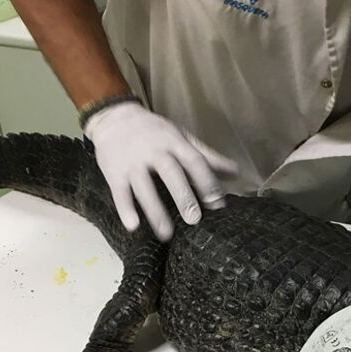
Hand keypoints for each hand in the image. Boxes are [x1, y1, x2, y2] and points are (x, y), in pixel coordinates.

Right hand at [84, 101, 235, 239]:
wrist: (114, 117)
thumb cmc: (155, 132)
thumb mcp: (181, 138)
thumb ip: (207, 157)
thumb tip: (236, 173)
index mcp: (174, 142)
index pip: (194, 161)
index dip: (207, 181)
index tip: (217, 203)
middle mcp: (154, 151)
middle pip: (170, 173)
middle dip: (183, 196)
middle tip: (194, 219)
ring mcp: (132, 163)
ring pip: (144, 187)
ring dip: (155, 211)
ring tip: (166, 234)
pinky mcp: (114, 173)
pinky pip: (119, 193)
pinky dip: (125, 209)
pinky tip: (133, 226)